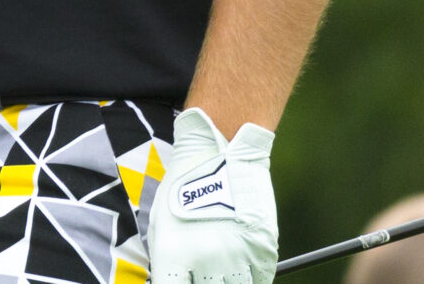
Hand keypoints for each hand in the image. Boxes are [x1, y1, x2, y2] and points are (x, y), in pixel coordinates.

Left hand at [146, 108, 277, 283]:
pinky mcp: (263, 250)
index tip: (181, 282)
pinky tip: (241, 266)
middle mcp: (207, 260)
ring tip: (222, 269)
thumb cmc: (185, 186)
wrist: (222, 153)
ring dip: (229, 282)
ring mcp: (238, 257)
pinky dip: (251, 278)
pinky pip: (260, 281)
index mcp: (174, 254)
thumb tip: (168, 283)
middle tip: (204, 273)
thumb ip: (164, 262)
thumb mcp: (160, 222)